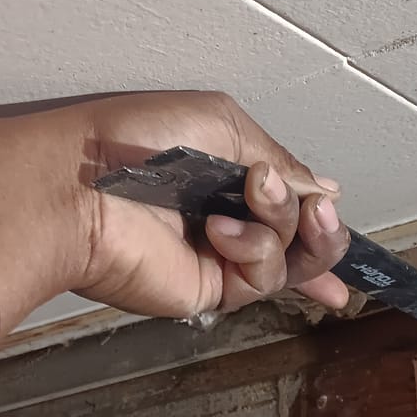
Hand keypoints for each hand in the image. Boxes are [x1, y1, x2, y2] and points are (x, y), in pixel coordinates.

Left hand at [77, 91, 350, 317]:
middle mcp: (228, 221)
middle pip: (304, 241)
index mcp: (229, 178)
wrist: (84, 186)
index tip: (332, 211)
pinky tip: (220, 230)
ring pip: (291, 261)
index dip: (320, 215)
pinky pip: (261, 277)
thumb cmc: (138, 141)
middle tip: (316, 208)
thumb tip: (326, 190)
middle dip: (321, 224)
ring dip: (286, 224)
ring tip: (261, 198)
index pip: (290, 204)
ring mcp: (220, 258)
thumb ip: (281, 161)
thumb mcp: (224, 125)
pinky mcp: (210, 290)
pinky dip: (252, 249)